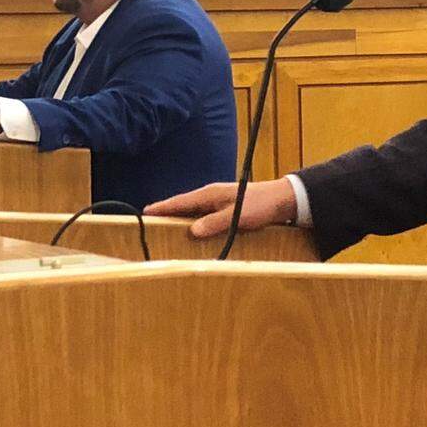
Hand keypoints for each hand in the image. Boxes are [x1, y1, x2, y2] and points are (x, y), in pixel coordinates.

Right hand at [146, 179, 297, 237]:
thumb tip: (192, 232)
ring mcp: (217, 201)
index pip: (179, 201)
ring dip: (180, 220)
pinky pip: (203, 216)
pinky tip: (192, 232)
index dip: (161, 208)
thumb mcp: (237, 216)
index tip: (144, 213)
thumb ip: (214, 223)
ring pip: (192, 211)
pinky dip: (193, 222)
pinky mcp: (225, 208)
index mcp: (209, 194)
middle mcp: (210, 196)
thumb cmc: (260, 206)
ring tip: (165, 230)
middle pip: (182, 206)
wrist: (282, 200)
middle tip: (148, 225)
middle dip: (166, 214)